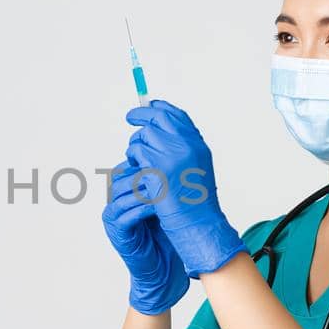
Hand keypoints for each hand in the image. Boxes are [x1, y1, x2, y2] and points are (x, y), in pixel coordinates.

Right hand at [102, 161, 189, 314]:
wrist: (163, 270)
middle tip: (164, 170)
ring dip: (144, 188)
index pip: (128, 168)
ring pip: (121, 193)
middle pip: (122, 177)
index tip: (166, 160)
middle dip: (143, 172)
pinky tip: (158, 207)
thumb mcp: (166, 204)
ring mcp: (114, 218)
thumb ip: (164, 184)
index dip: (144, 162)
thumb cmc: (167, 236)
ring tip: (163, 187)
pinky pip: (125, 215)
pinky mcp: (118, 233)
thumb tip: (180, 158)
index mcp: (125, 193)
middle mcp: (115, 202)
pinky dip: (142, 208)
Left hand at [124, 100, 247, 276]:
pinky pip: (137, 151)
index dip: (161, 108)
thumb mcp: (194, 168)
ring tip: (138, 159)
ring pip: (144, 134)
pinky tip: (137, 169)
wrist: (197, 222)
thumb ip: (181, 149)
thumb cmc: (194, 202)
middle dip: (142, 114)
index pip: (178, 115)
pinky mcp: (158, 167)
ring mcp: (173, 155)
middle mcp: (187, 145)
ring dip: (136, 144)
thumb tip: (159, 132)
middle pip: (159, 117)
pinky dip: (133, 158)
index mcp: (197, 144)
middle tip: (130, 117)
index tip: (150, 105)